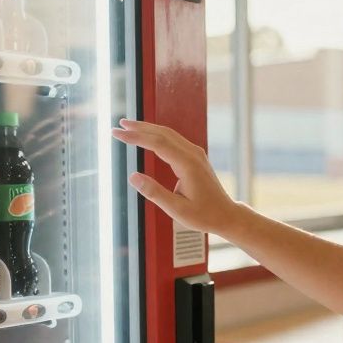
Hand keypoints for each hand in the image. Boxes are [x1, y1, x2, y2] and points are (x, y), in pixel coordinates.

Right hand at [110, 119, 237, 233]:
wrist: (226, 215)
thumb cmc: (203, 215)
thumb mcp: (177, 209)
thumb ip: (154, 193)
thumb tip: (132, 176)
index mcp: (188, 165)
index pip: (157, 143)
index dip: (135, 137)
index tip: (116, 134)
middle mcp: (193, 154)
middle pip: (162, 133)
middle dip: (139, 128)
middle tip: (118, 126)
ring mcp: (196, 153)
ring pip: (168, 134)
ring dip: (148, 128)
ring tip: (128, 127)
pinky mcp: (196, 156)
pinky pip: (174, 140)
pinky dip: (157, 135)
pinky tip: (146, 136)